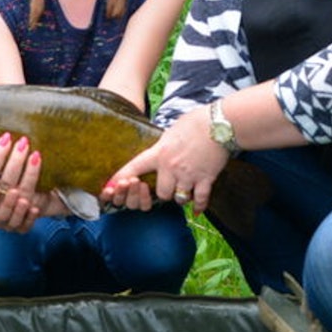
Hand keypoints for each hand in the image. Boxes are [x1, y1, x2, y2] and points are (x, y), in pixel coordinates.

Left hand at [104, 106, 228, 212]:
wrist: (220, 123)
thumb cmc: (196, 122)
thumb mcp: (171, 131)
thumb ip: (163, 144)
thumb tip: (159, 149)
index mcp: (160, 152)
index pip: (134, 167)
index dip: (120, 178)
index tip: (111, 187)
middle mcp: (171, 167)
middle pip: (160, 193)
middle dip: (163, 193)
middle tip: (169, 187)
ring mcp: (188, 175)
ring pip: (179, 198)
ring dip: (181, 197)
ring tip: (185, 191)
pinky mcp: (206, 179)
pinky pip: (200, 199)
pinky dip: (199, 205)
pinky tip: (197, 209)